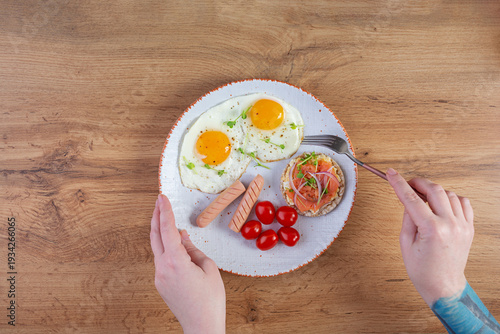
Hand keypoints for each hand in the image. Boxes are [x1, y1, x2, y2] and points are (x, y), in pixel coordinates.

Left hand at [150, 194, 225, 332]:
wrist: (202, 327)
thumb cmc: (210, 300)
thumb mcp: (208, 268)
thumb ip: (193, 250)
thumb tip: (183, 238)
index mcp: (176, 262)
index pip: (167, 230)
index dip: (165, 211)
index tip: (162, 198)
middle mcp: (163, 268)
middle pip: (155, 236)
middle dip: (156, 217)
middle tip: (159, 202)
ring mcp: (159, 277)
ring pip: (158, 248)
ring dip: (162, 232)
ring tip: (170, 220)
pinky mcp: (161, 284)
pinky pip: (162, 260)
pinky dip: (167, 248)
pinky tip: (177, 244)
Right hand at [386, 169, 473, 306]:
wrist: (443, 285)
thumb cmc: (423, 270)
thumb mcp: (405, 243)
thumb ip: (407, 217)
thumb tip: (407, 199)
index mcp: (432, 230)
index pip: (412, 199)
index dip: (399, 183)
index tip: (392, 173)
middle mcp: (450, 225)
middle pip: (434, 190)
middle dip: (418, 183)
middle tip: (409, 184)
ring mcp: (462, 225)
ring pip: (449, 194)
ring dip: (434, 191)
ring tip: (424, 198)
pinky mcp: (469, 227)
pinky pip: (463, 202)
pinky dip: (451, 198)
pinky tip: (441, 204)